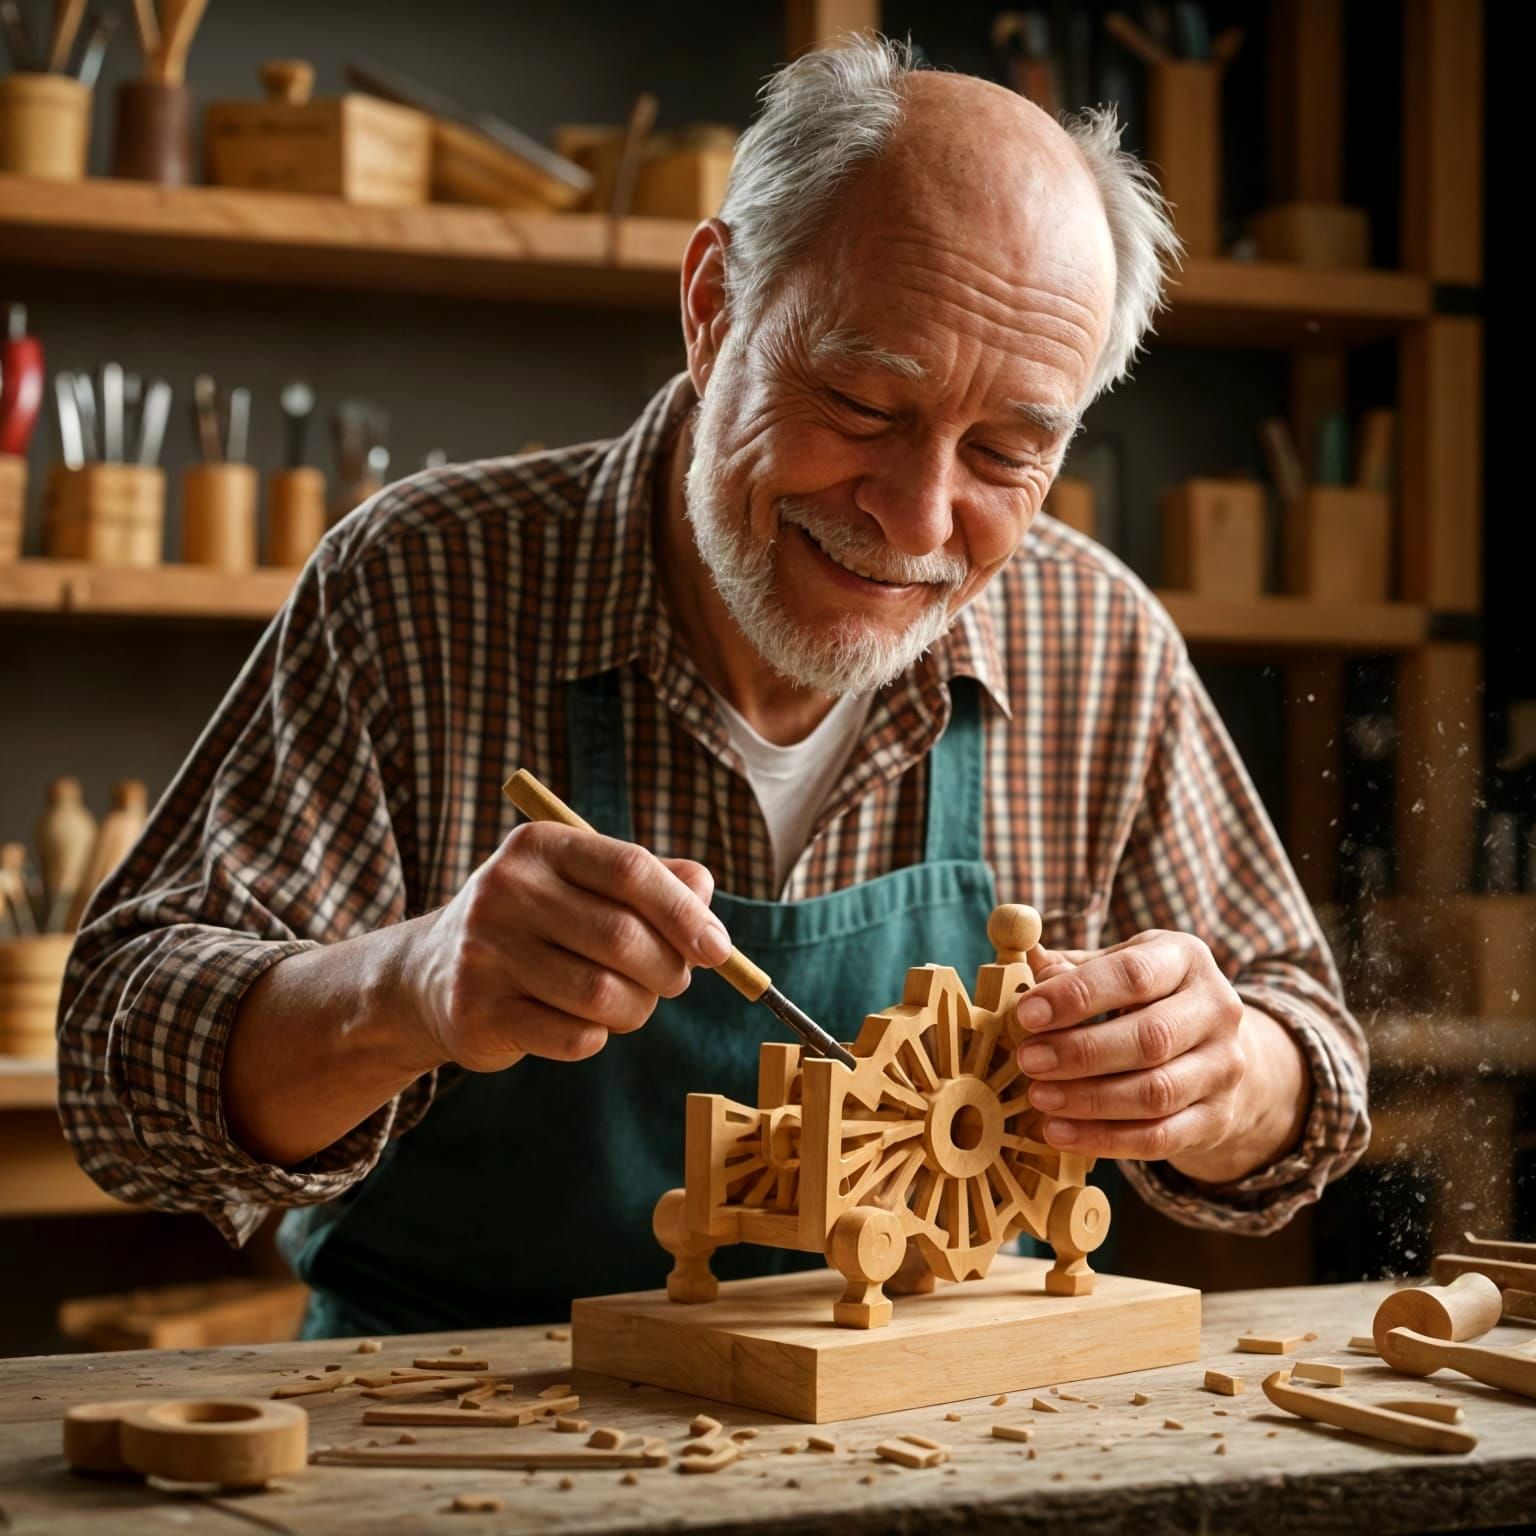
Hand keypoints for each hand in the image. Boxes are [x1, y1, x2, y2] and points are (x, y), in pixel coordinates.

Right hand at [403, 822, 730, 1071]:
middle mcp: (505, 890)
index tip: (718, 949)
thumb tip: (705, 895)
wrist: (431, 976)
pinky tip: (584, 1024)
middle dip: (667, 970)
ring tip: (630, 1004)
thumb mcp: (585, 884)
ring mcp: (484, 952)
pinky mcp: (476, 1012)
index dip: (685, 912)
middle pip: (622, 937)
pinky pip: (574, 1037)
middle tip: (672, 982)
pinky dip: (598, 1037)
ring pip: (602, 994)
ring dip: (636, 1009)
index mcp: (541, 846)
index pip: (630, 870)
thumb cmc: (537, 925)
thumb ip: (654, 881)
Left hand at [1013, 929, 1297, 1178]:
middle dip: (1080, 1052)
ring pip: (1155, 1093)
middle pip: (1150, 1038)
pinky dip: (1104, 1139)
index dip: (1076, 995)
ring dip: (1088, 1099)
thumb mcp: (1115, 966)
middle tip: (1028, 1060)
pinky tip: (1059, 1133)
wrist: (1212, 1049)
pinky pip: (1159, 1137)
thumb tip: (1031, 966)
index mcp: (1185, 959)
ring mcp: (1224, 1067)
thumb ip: (1072, 967)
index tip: (1027, 1015)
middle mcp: (1216, 1009)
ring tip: (1038, 1097)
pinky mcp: (1218, 1117)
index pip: (1133, 974)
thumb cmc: (1145, 998)